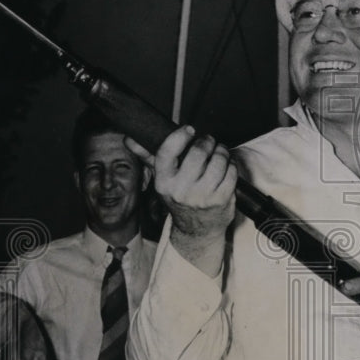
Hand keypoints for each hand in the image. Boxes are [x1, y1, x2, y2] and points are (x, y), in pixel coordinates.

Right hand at [126, 127, 236, 275]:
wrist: (196, 230)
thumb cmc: (180, 198)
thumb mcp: (163, 180)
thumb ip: (148, 156)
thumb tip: (128, 139)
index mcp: (164, 182)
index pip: (168, 152)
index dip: (180, 136)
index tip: (189, 129)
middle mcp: (181, 190)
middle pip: (198, 152)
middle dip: (207, 141)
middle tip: (209, 141)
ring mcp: (202, 196)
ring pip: (218, 160)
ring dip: (221, 151)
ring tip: (219, 152)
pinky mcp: (221, 199)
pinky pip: (231, 171)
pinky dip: (231, 165)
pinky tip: (226, 167)